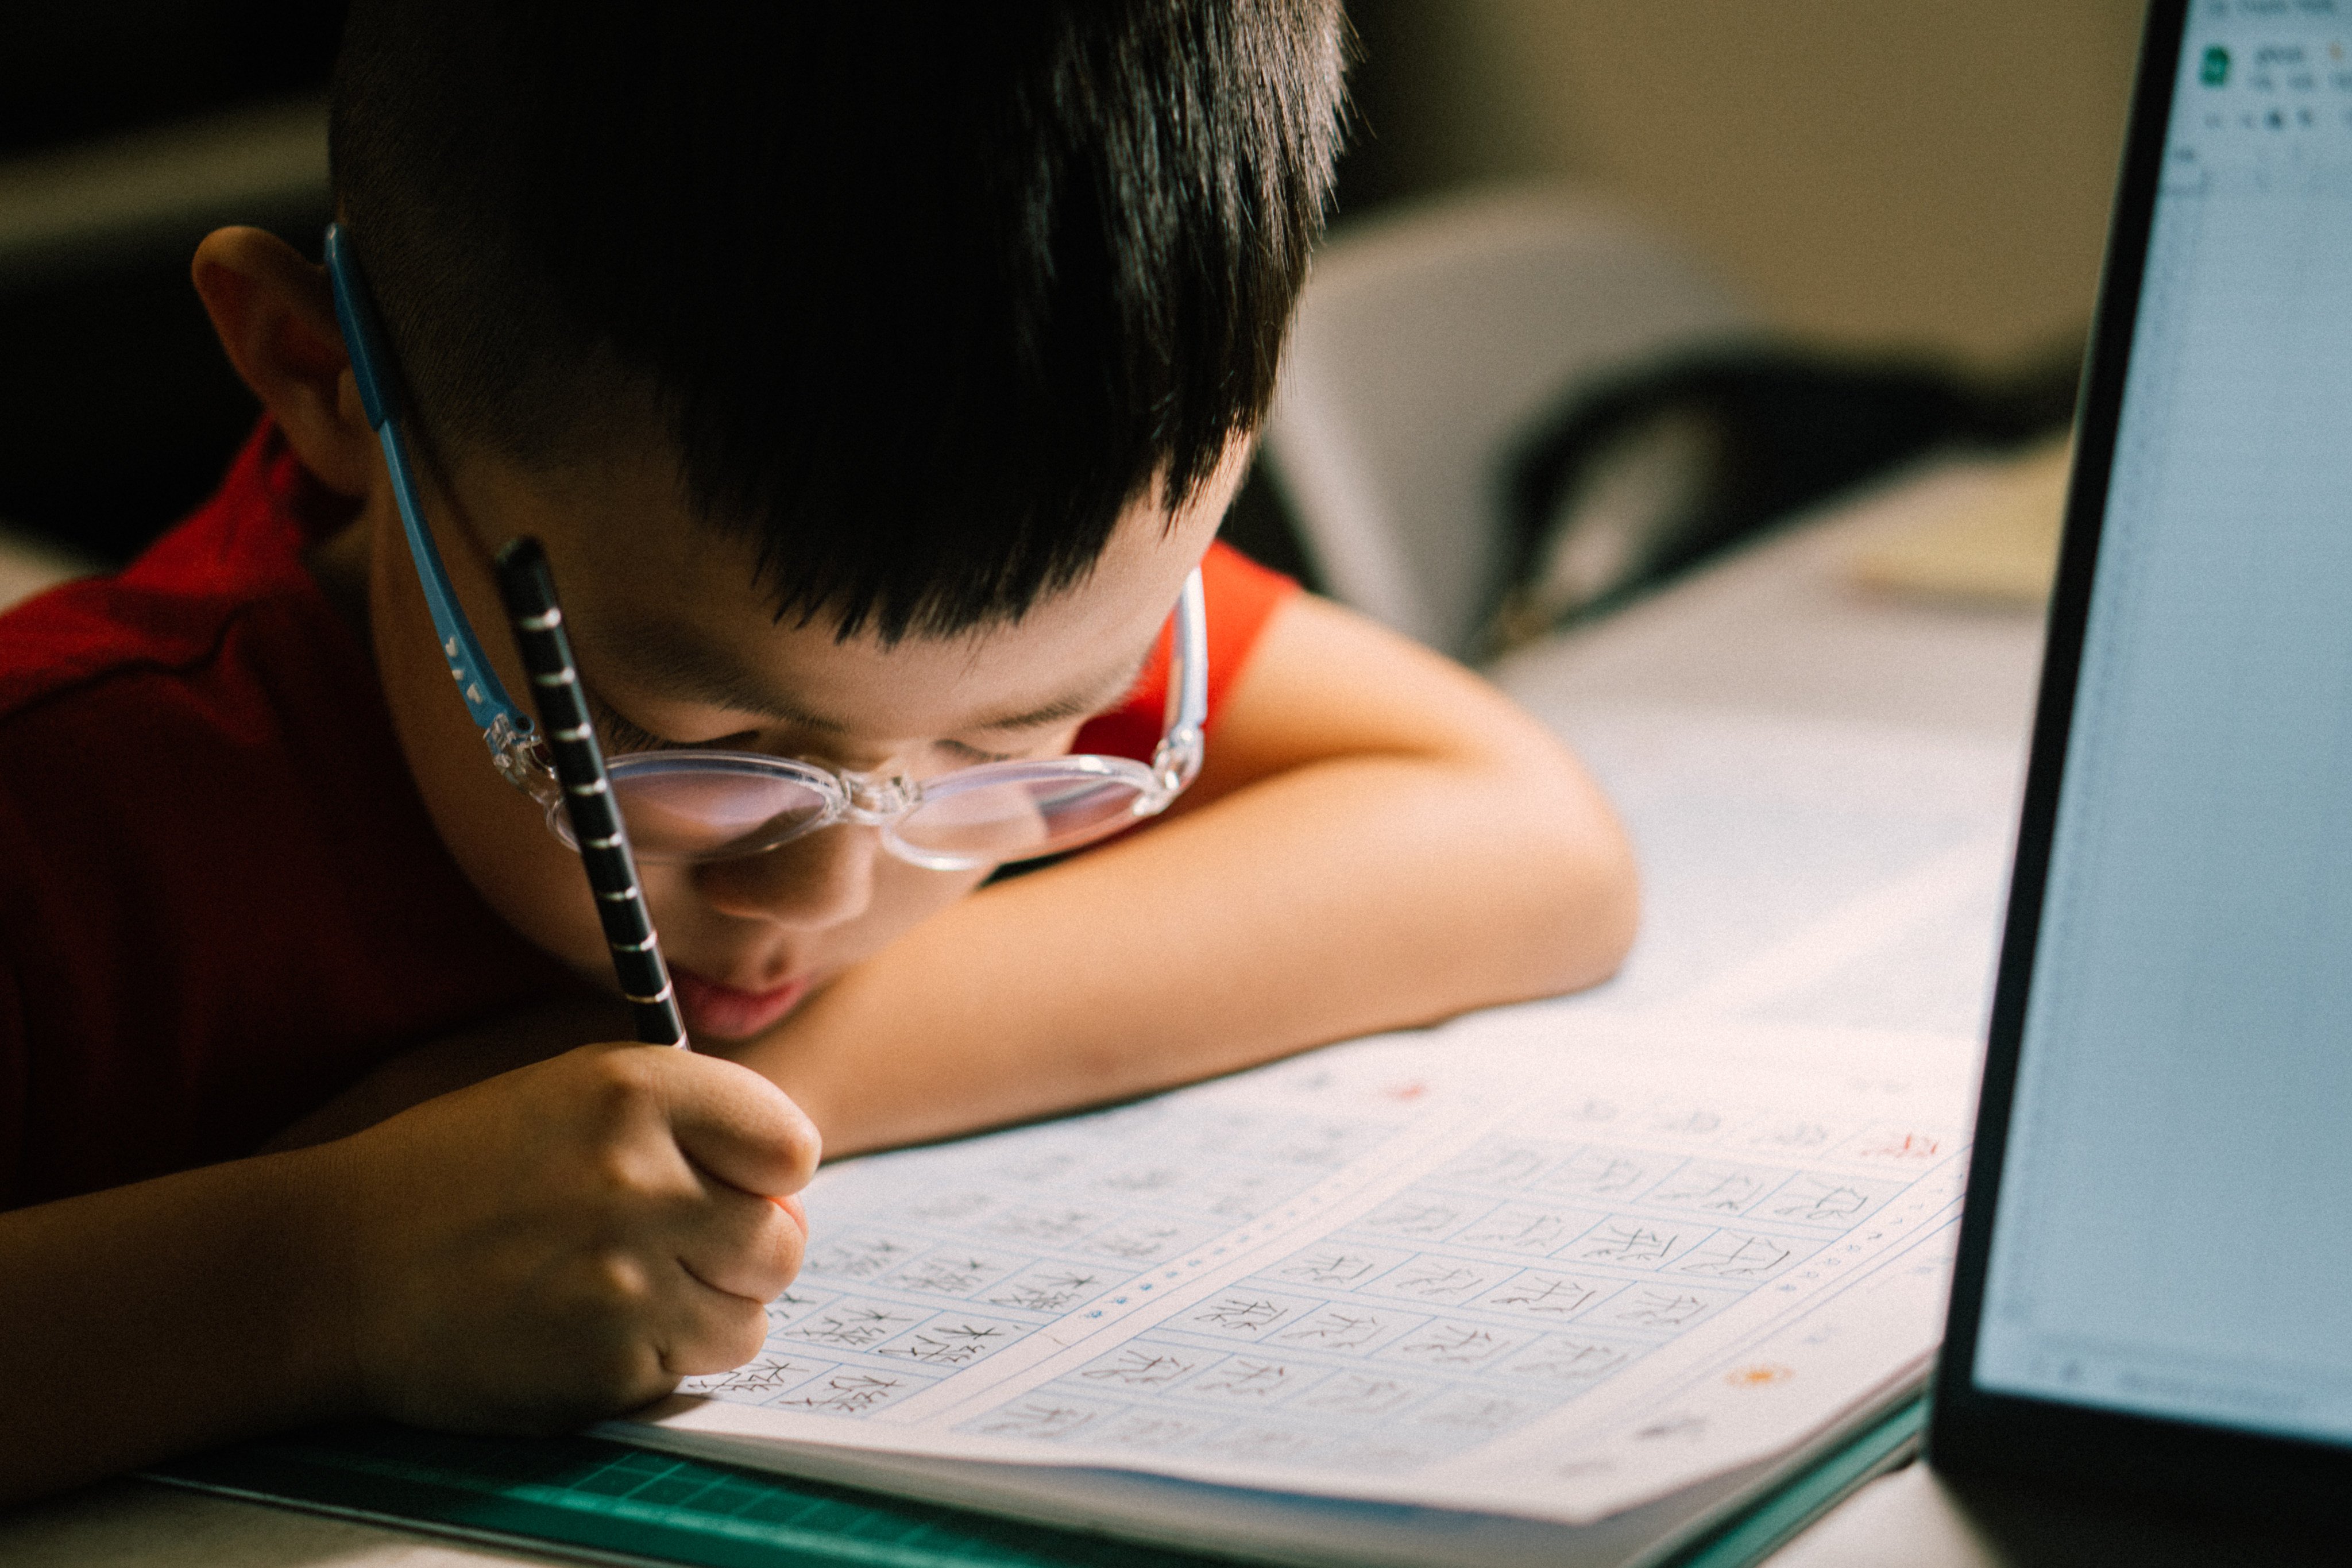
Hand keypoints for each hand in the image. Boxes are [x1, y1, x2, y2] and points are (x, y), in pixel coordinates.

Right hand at [326, 1041, 818, 1431]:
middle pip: (782, 1243)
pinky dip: (645, 1362)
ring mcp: (623, 1282)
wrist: (337, 1267)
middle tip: (667, 1247)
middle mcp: (640, 1180)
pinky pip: (681, 1375)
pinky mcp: (600, 1369)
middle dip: (739, 1252)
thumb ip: (693, 1124)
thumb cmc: (465, 1170)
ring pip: (746, 1321)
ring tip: (616, 1289)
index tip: (728, 1181)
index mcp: (637, 1091)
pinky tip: (576, 1329)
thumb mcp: (575, 1094)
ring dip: (701, 1314)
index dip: (768, 1173)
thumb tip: (791, 1196)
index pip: (791, 1147)